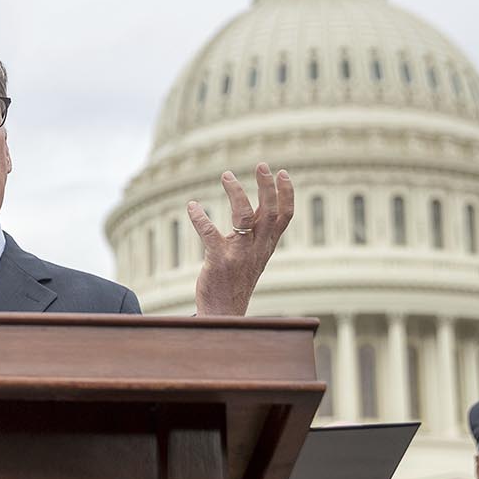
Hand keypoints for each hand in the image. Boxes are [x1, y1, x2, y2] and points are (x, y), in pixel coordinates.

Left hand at [189, 165, 293, 315]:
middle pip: (270, 212)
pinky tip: (192, 206)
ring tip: (227, 175)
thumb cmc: (236, 282)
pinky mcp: (219, 260)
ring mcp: (239, 254)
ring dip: (237, 193)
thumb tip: (258, 208)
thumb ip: (256, 234)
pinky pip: (210, 233)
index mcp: (266, 246)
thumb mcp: (253, 257)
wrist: (224, 313)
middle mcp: (257, 248)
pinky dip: (200, 217)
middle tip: (261, 165)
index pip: (285, 217)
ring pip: (245, 216)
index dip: (286, 194)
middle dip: (267, 186)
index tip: (283, 173)